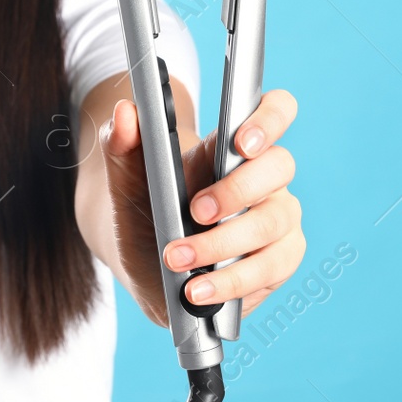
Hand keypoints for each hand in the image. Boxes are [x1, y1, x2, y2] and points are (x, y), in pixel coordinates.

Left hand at [100, 89, 304, 326]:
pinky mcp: (279, 262)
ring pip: (274, 223)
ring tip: (178, 261)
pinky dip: (230, 282)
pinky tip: (197, 291)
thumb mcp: (127, 175)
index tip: (241, 143)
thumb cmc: (148, 205)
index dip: (269, 119)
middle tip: (194, 211)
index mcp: (235, 143)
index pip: (276, 110)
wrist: (148, 261)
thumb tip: (125, 112)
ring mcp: (278, 219)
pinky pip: (270, 269)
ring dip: (223, 245)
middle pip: (280, 167)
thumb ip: (122, 140)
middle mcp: (267, 178)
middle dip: (236, 191)